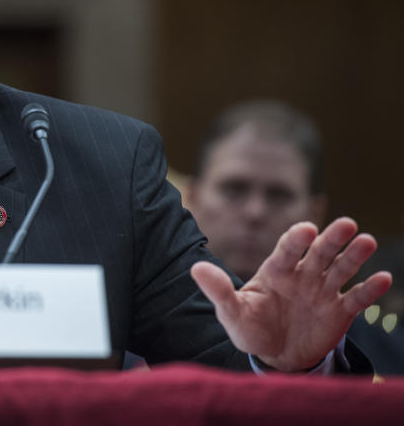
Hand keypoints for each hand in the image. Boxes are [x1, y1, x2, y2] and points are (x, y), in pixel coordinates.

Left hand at [190, 216, 392, 371]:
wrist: (275, 354)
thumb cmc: (250, 328)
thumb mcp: (231, 312)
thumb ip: (218, 291)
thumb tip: (196, 268)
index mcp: (275, 270)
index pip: (286, 250)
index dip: (296, 239)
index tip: (306, 229)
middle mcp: (302, 275)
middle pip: (318, 252)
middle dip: (331, 239)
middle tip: (347, 224)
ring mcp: (323, 291)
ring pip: (341, 269)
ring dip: (354, 256)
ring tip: (367, 241)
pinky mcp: (340, 311)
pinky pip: (357, 298)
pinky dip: (370, 289)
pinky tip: (383, 278)